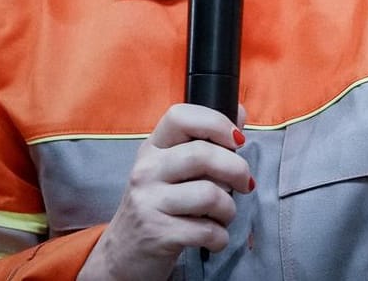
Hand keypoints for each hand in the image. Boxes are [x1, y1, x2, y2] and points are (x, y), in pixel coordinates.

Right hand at [78, 104, 251, 280]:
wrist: (122, 255)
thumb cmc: (158, 206)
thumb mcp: (172, 170)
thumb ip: (204, 142)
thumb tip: (238, 113)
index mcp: (153, 149)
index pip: (180, 116)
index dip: (215, 122)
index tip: (237, 140)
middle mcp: (146, 171)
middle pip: (203, 154)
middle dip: (237, 169)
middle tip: (245, 184)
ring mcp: (148, 202)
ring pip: (210, 194)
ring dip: (229, 209)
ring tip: (224, 215)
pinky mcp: (156, 233)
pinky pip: (206, 230)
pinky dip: (220, 237)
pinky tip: (213, 237)